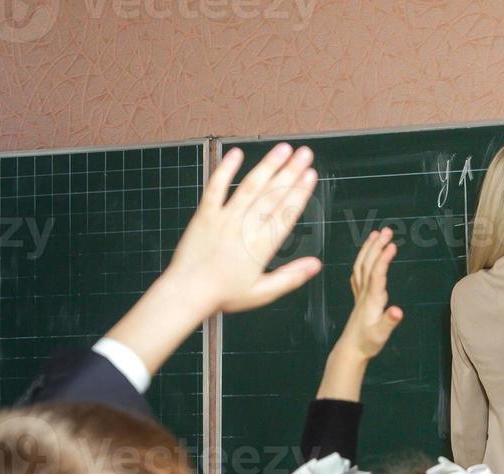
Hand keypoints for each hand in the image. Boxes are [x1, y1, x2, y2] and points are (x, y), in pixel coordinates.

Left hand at [165, 143, 322, 315]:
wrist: (188, 293)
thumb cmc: (223, 294)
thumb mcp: (262, 292)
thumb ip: (290, 277)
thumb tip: (315, 265)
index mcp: (261, 246)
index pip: (286, 213)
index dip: (300, 192)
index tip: (311, 175)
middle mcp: (245, 227)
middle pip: (273, 195)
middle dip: (291, 172)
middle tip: (305, 154)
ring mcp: (225, 218)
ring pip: (250, 186)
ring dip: (267, 165)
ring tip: (282, 149)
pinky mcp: (205, 215)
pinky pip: (216, 188)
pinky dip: (225, 170)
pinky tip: (236, 154)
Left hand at [338, 228, 403, 360]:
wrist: (351, 350)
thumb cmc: (367, 343)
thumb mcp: (380, 335)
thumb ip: (388, 322)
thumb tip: (398, 311)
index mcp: (371, 300)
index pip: (377, 274)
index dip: (383, 259)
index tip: (392, 244)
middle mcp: (364, 293)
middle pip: (368, 264)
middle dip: (377, 246)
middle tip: (387, 230)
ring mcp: (360, 294)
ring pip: (362, 266)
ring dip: (369, 249)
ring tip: (377, 234)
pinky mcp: (359, 298)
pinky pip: (359, 274)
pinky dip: (363, 261)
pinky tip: (366, 256)